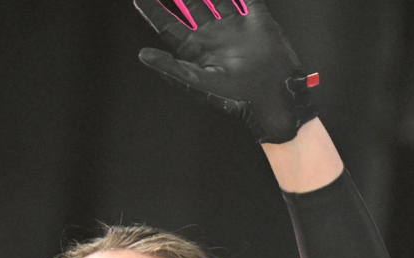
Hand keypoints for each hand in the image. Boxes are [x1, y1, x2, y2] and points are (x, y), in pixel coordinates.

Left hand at [133, 0, 317, 143]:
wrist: (271, 92)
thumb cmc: (234, 93)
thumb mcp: (196, 80)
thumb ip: (169, 65)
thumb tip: (142, 54)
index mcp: (194, 49)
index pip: (168, 25)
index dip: (154, 10)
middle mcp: (211, 35)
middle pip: (190, 5)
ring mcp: (232, 25)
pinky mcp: (255, 19)